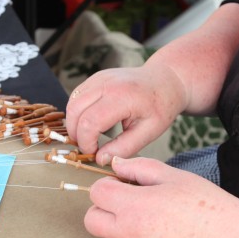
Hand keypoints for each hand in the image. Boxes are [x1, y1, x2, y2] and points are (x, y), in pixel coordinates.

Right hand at [65, 65, 186, 164]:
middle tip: (90, 147)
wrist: (166, 80)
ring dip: (74, 124)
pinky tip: (91, 123)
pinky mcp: (96, 78)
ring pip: (72, 103)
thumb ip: (124, 148)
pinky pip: (76, 96)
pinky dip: (78, 113)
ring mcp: (99, 78)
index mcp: (122, 97)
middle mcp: (107, 83)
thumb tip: (100, 159)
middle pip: (75, 111)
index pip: (90, 122)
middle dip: (77, 134)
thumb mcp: (149, 132)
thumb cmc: (161, 107)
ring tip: (90, 137)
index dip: (86, 142)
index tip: (94, 153)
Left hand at [83, 156, 238, 237]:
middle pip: (92, 220)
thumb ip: (138, 168)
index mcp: (133, 206)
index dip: (109, 183)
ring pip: (111, 237)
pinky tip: (166, 235)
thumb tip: (116, 165)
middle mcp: (128, 234)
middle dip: (103, 208)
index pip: (96, 192)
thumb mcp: (173, 176)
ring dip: (122, 225)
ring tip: (157, 217)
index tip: (126, 183)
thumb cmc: (208, 206)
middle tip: (129, 201)